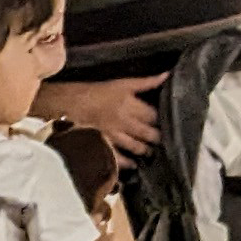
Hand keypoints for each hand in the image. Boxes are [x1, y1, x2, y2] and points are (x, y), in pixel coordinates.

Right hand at [42, 78, 162, 156]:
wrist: (69, 103)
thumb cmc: (97, 92)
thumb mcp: (124, 84)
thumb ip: (147, 82)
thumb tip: (167, 75)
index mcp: (131, 106)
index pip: (155, 116)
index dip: (163, 120)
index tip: (170, 123)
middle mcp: (124, 122)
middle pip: (148, 133)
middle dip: (158, 137)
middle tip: (165, 140)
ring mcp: (113, 136)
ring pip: (136, 146)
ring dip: (146, 150)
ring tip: (152, 151)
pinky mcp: (102, 144)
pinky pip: (117, 157)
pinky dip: (126, 162)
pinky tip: (133, 164)